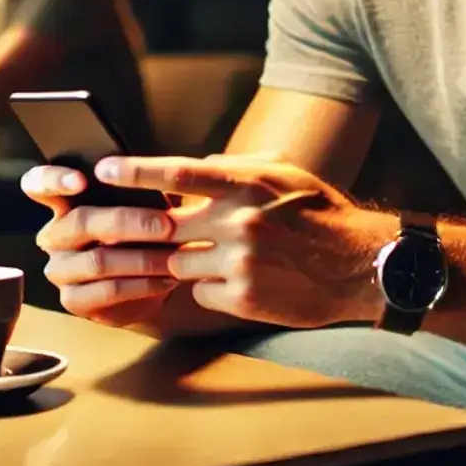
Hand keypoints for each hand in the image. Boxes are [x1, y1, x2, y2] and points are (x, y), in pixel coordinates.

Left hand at [25, 154, 394, 329]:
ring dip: (178, 261)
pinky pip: (199, 291)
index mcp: (248, 184)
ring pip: (176, 262)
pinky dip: (205, 287)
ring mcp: (239, 262)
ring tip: (193, 257)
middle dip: (139, 229)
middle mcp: (240, 221)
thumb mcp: (286, 175)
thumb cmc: (321, 214)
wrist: (361, 267)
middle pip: (165, 225)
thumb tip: (196, 166)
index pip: (179, 172)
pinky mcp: (242, 298)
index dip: (136, 172)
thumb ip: (239, 168)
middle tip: (112, 228)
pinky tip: (233, 282)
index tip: (103, 169)